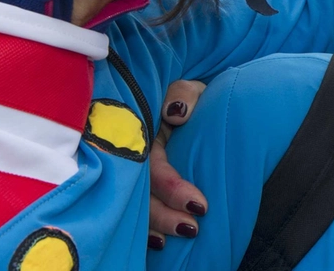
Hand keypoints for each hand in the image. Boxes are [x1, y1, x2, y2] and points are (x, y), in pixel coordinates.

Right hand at [148, 80, 207, 248]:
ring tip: (185, 235)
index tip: (200, 205)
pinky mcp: (139, 184)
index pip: (152, 166)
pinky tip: (159, 244)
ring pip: (136, 204)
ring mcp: (134, 171)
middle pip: (139, 191)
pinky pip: (134, 209)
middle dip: (163, 215)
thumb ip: (184, 94)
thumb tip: (176, 112)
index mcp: (142, 132)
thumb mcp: (191, 89)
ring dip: (156, 226)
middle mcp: (134, 155)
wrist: (194, 102)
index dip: (172, 187)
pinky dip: (145, 229)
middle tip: (192, 229)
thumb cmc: (191, 98)